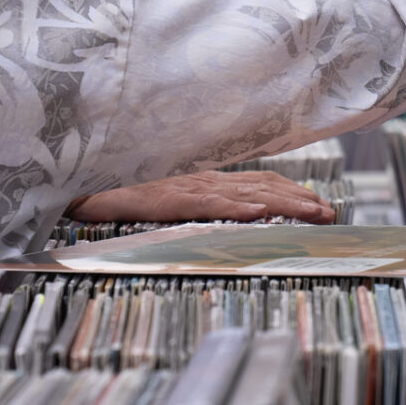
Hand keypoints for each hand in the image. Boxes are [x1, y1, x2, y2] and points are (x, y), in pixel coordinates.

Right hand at [65, 171, 333, 224]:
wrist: (72, 185)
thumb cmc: (116, 199)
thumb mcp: (164, 206)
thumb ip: (195, 211)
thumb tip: (236, 224)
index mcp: (203, 181)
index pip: (257, 184)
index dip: (292, 193)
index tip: (323, 206)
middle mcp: (199, 180)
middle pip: (261, 188)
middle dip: (300, 200)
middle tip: (333, 214)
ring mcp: (183, 187)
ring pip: (242, 194)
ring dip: (282, 203)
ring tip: (313, 213)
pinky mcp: (162, 198)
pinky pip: (203, 203)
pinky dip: (231, 207)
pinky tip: (257, 214)